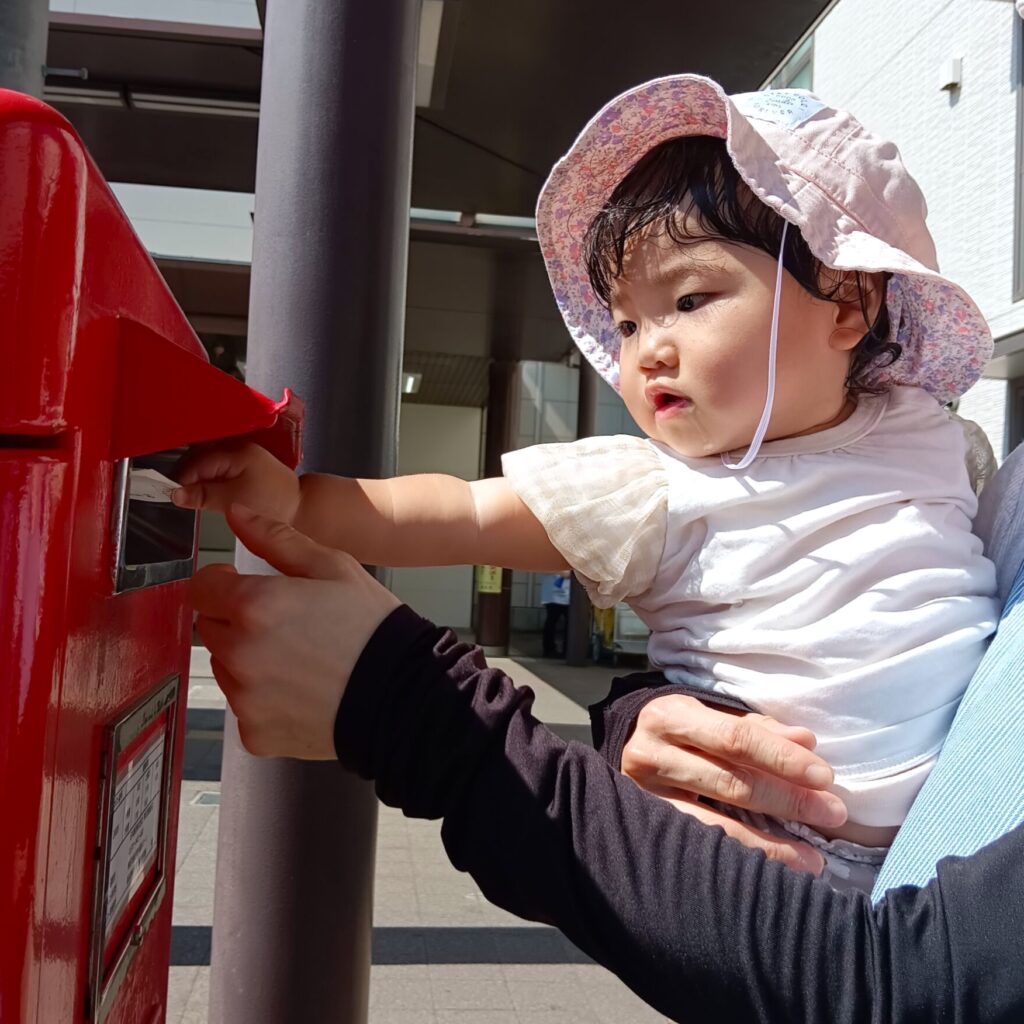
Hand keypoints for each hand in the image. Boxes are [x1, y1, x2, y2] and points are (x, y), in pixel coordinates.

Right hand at [172, 442, 302, 524]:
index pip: (196, 460)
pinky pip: (217, 468)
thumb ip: (202, 496)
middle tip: (174, 494)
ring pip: (206, 463)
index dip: (180, 476)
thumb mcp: (232, 501)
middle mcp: (239, 448)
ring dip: (195, 477)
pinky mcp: (243, 465)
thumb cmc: (276, 504)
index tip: (167, 491)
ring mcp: (241, 455)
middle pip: (198, 457)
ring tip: (188, 494)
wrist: (300, 510)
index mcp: (237, 451)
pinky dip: (207, 479)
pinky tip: (205, 491)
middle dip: (185, 475)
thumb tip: (175, 494)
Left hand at [190, 504, 400, 757]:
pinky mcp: (253, 732)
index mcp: (255, 604)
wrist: (403, 695)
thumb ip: (275, 539)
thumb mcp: (333, 567)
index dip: (224, 583)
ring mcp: (244, 697)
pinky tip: (300, 689)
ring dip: (247, 660)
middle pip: (210, 627)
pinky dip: (263, 699)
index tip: (247, 588)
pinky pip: (243, 706)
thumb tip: (238, 514)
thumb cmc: (372, 629)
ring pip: (225, 667)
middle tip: (286, 625)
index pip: (201, 587)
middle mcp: (240, 652)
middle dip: (237, 621)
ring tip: (297, 659)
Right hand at [621, 694, 847, 873]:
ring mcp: (644, 794)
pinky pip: (701, 845)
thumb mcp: (711, 715)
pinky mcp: (646, 825)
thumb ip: (758, 729)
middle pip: (730, 781)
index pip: (735, 738)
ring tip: (813, 858)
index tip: (824, 776)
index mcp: (672, 715)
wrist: (627, 745)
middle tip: (833, 813)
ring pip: (715, 822)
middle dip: (788, 798)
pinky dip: (742, 855)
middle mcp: (652, 753)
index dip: (781, 758)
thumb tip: (806, 742)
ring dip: (771, 842)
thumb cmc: (683, 730)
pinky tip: (774, 866)